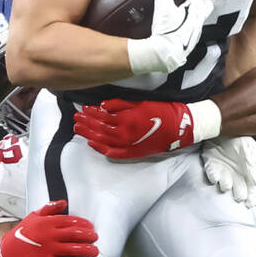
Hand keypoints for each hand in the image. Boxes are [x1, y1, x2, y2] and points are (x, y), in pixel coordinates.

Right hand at [0, 200, 97, 256]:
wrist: (7, 252)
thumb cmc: (21, 234)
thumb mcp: (33, 216)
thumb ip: (49, 209)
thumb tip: (63, 202)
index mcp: (47, 222)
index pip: (71, 221)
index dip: (84, 224)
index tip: (91, 226)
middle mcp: (50, 235)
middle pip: (75, 234)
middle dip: (89, 236)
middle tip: (95, 237)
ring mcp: (49, 249)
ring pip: (74, 249)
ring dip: (88, 250)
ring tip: (95, 251)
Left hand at [73, 98, 218, 157]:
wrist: (179, 127)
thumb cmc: (162, 111)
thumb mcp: (140, 103)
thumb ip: (120, 104)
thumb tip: (102, 105)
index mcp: (125, 119)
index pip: (101, 116)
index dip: (90, 113)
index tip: (82, 108)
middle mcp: (124, 134)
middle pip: (98, 129)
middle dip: (86, 123)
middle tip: (76, 118)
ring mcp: (127, 145)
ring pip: (102, 140)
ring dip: (89, 134)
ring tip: (79, 129)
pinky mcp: (132, 153)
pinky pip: (112, 153)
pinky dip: (101, 149)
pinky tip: (92, 144)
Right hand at [126, 0, 212, 74]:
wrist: (164, 55)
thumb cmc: (166, 32)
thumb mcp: (163, 8)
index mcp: (195, 10)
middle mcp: (198, 21)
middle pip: (205, 5)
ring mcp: (194, 32)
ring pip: (200, 16)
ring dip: (197, 9)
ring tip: (189, 5)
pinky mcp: (188, 41)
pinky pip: (192, 26)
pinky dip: (189, 20)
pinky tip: (180, 22)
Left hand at [201, 136, 255, 207]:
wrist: (224, 128)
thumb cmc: (240, 139)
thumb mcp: (250, 149)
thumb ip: (252, 163)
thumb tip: (255, 179)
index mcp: (247, 173)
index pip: (252, 188)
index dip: (252, 197)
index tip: (250, 204)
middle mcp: (235, 176)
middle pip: (238, 190)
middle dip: (238, 194)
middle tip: (239, 197)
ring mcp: (223, 172)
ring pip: (224, 184)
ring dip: (225, 185)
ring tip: (226, 185)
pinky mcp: (211, 166)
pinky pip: (211, 173)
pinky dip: (213, 176)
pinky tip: (215, 177)